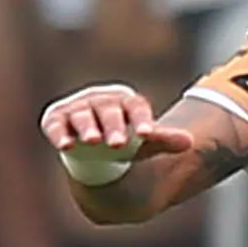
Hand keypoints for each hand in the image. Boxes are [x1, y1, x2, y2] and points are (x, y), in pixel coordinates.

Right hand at [40, 82, 190, 182]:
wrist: (95, 142)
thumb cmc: (125, 137)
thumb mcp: (144, 139)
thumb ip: (164, 140)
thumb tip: (190, 142)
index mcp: (126, 102)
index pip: (136, 107)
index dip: (141, 120)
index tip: (147, 135)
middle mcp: (101, 101)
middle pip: (109, 111)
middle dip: (113, 126)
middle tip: (118, 144)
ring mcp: (78, 108)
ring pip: (83, 116)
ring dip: (88, 128)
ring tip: (95, 142)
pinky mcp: (57, 119)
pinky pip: (57, 125)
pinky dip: (60, 133)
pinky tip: (66, 145)